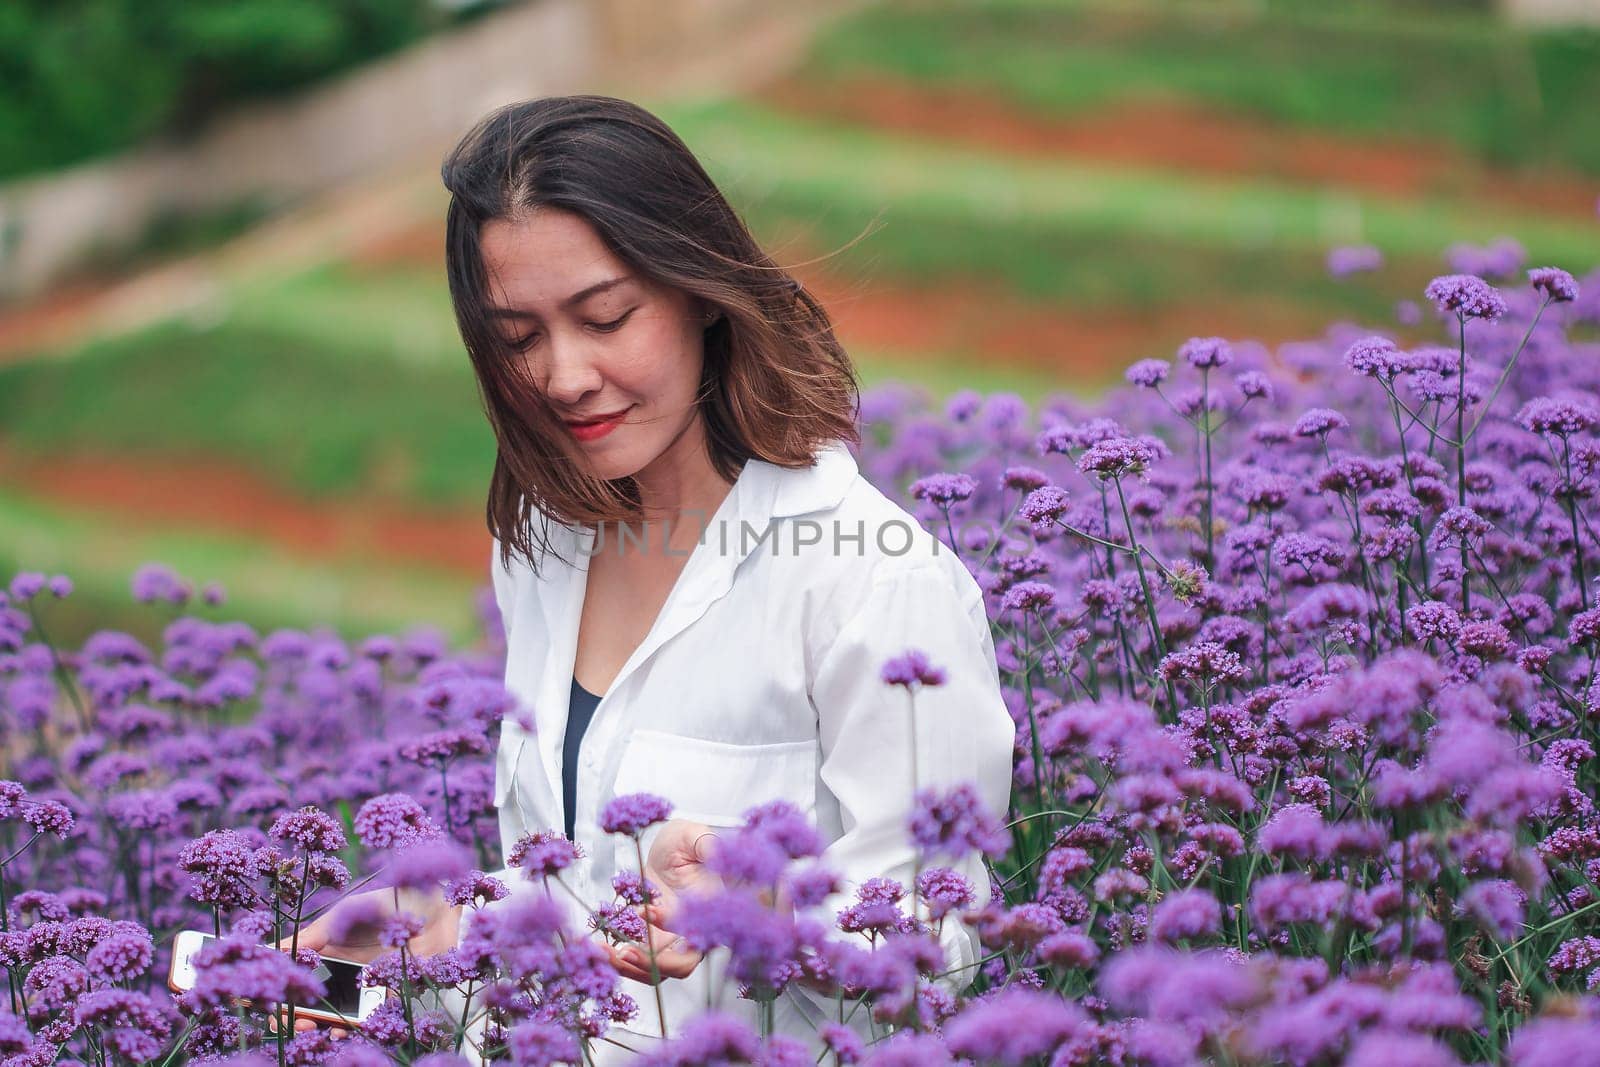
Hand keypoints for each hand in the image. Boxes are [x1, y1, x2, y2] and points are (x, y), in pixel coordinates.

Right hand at [270, 885, 461, 1039]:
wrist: (432, 907)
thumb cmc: (384, 905)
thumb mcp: (340, 917)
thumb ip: (307, 938)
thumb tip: (266, 951)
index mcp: (327, 953)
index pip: (296, 979)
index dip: (279, 993)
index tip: (263, 1001)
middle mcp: (342, 974)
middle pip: (311, 1003)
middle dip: (293, 1016)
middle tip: (284, 1020)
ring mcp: (363, 987)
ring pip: (335, 1016)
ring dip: (318, 1027)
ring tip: (309, 1028)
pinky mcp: (387, 995)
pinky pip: (366, 1018)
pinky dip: (350, 1028)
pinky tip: (338, 1030)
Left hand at [604, 820, 721, 983]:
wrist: (668, 852)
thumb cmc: (685, 841)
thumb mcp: (693, 835)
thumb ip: (705, 843)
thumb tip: (714, 852)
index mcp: (710, 910)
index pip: (697, 930)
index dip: (671, 925)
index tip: (644, 910)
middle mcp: (694, 932)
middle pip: (681, 965)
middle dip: (653, 964)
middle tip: (626, 953)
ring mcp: (671, 941)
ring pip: (656, 970)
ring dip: (628, 966)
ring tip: (601, 952)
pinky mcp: (650, 942)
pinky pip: (636, 960)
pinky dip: (616, 959)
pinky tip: (595, 946)